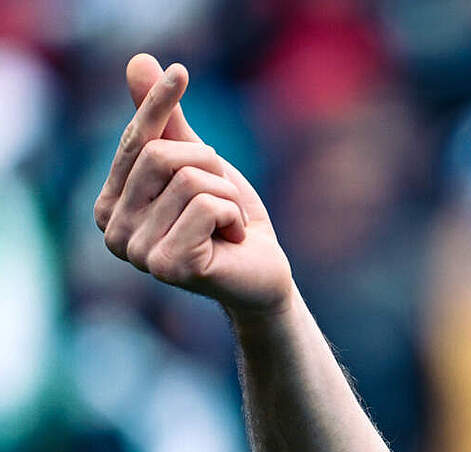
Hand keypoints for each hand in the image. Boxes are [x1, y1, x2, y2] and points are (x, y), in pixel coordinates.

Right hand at [94, 54, 293, 316]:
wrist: (263, 274)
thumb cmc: (228, 220)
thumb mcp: (199, 162)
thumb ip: (166, 120)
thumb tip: (140, 61)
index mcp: (110, 204)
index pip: (135, 141)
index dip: (160, 106)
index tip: (182, 70)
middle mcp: (112, 231)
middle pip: (162, 156)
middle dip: (211, 168)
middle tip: (223, 199)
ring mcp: (136, 253)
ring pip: (190, 179)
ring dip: (226, 196)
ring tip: (227, 224)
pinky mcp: (168, 266)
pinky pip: (208, 206)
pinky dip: (233, 216)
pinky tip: (232, 241)